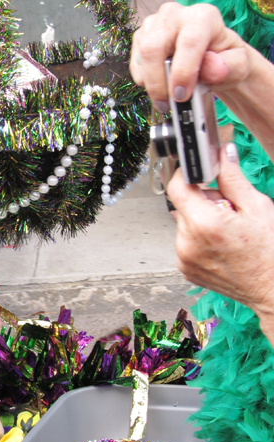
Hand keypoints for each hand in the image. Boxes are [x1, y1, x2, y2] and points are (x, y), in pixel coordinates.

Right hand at [130, 3, 250, 112]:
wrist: (212, 57)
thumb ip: (228, 66)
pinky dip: (144, 79)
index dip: (182, 72)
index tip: (181, 95)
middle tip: (166, 104)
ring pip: (141, 54)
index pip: (188, 42)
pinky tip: (158, 85)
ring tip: (164, 100)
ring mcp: (154, 24)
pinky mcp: (141, 36)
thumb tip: (212, 69)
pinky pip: (135, 61)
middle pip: (154, 47)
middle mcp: (175, 14)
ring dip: (150, 83)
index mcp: (202, 16)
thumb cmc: (223, 60)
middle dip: (158, 81)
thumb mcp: (236, 65)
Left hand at [167, 142, 273, 325]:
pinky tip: (220, 244)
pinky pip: (185, 242)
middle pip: (183, 204)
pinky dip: (198, 238)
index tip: (199, 173)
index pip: (177, 186)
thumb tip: (223, 154)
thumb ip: (233, 178)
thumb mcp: (257, 207)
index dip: (187, 175)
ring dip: (200, 220)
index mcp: (204, 224)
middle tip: (229, 210)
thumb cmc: (269, 252)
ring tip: (227, 231)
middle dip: (204, 200)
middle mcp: (187, 242)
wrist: (270, 287)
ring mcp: (184, 257)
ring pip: (184, 223)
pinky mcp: (185, 268)